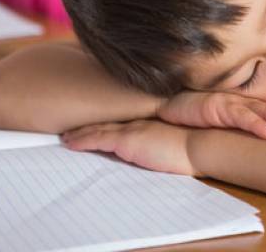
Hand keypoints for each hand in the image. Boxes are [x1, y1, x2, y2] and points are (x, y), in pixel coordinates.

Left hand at [62, 120, 198, 175]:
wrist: (201, 144)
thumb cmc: (195, 145)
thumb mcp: (175, 138)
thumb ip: (161, 138)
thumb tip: (155, 147)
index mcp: (149, 119)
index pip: (121, 118)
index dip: (104, 117)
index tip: (91, 117)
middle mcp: (137, 120)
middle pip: (105, 120)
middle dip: (86, 122)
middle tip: (69, 125)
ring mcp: (131, 128)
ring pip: (97, 129)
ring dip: (79, 132)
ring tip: (64, 136)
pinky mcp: (127, 140)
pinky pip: (98, 139)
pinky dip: (82, 141)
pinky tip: (70, 143)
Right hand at [157, 91, 265, 139]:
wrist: (166, 103)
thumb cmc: (196, 113)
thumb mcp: (224, 121)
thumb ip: (243, 125)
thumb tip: (265, 138)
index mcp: (249, 107)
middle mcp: (245, 103)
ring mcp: (233, 104)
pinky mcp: (218, 107)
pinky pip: (240, 118)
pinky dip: (256, 125)